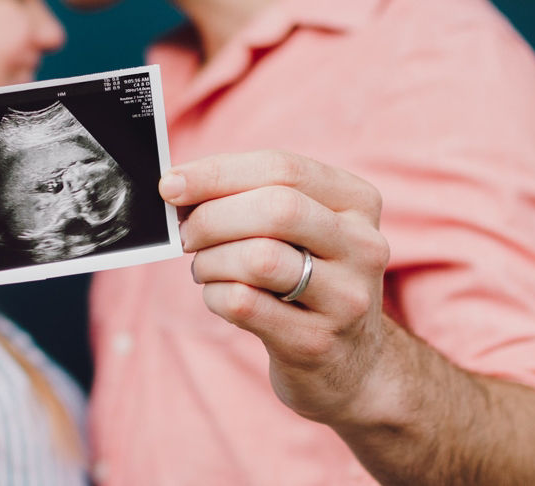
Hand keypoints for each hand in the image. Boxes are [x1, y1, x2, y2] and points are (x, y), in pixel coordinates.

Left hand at [161, 150, 391, 425]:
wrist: (351, 365)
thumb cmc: (308, 279)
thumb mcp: (302, 231)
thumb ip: (251, 198)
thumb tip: (179, 185)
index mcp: (358, 203)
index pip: (282, 168)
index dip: (217, 173)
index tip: (171, 184)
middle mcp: (363, 247)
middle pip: (276, 209)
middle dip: (212, 217)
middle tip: (186, 234)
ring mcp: (346, 299)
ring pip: (259, 258)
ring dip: (211, 260)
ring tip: (204, 268)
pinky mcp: (316, 342)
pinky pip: (245, 304)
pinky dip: (215, 295)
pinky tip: (218, 296)